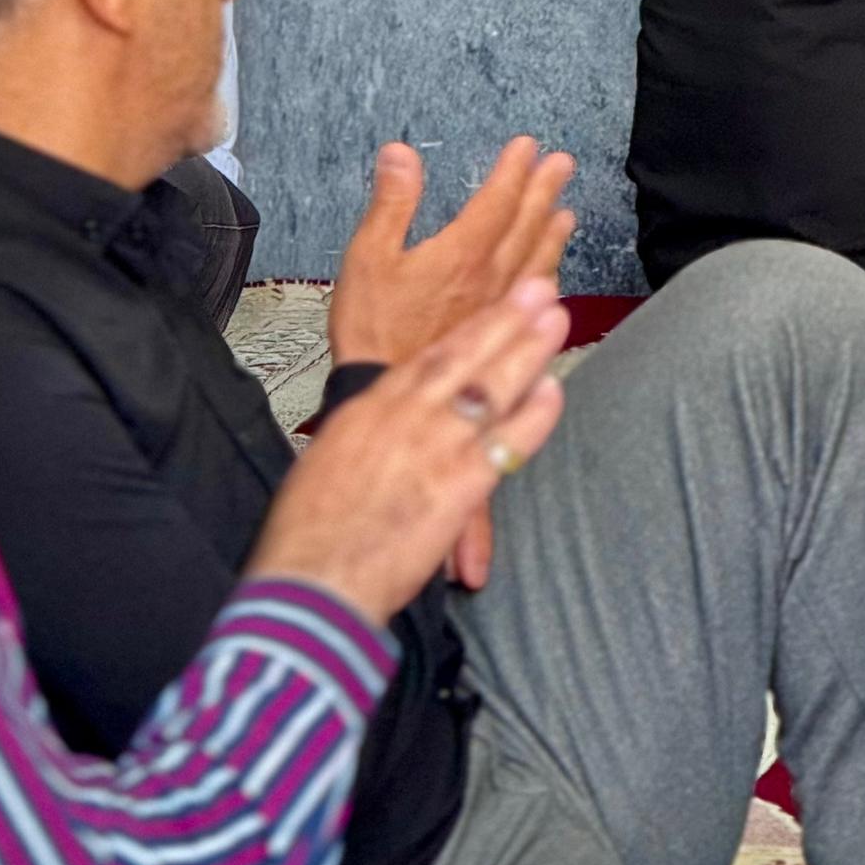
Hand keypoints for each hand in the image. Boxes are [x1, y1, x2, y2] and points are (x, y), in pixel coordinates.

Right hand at [250, 278, 566, 629]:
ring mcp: (434, 446)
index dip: (467, 329)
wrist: (314, 575)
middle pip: (463, 356)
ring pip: (489, 388)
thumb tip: (376, 433)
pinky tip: (554, 393)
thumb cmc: (308, 529)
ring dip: (527, 352)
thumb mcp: (325, 461)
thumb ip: (361, 437)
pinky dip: (532, 417)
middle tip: (538, 289)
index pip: (428, 357)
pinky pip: (504, 443)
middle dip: (504, 319)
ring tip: (556, 321)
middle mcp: (406, 415)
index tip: (494, 305)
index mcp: (370, 407)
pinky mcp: (457, 485)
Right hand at [329, 136, 575, 368]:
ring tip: (566, 212)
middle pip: (526, 226)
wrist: (385, 388)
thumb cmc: (374, 325)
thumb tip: (401, 153)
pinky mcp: (500, 333)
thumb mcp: (368, 255)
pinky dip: (549, 274)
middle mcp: (490, 278)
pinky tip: (554, 274)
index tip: (527, 147)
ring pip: (537, 261)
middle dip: (544, 190)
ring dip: (554, 232)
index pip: (498, 201)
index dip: (514, 171)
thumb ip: (391, 202)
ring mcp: (500, 308)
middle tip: (561, 165)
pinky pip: (536, 298)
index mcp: (461, 254)